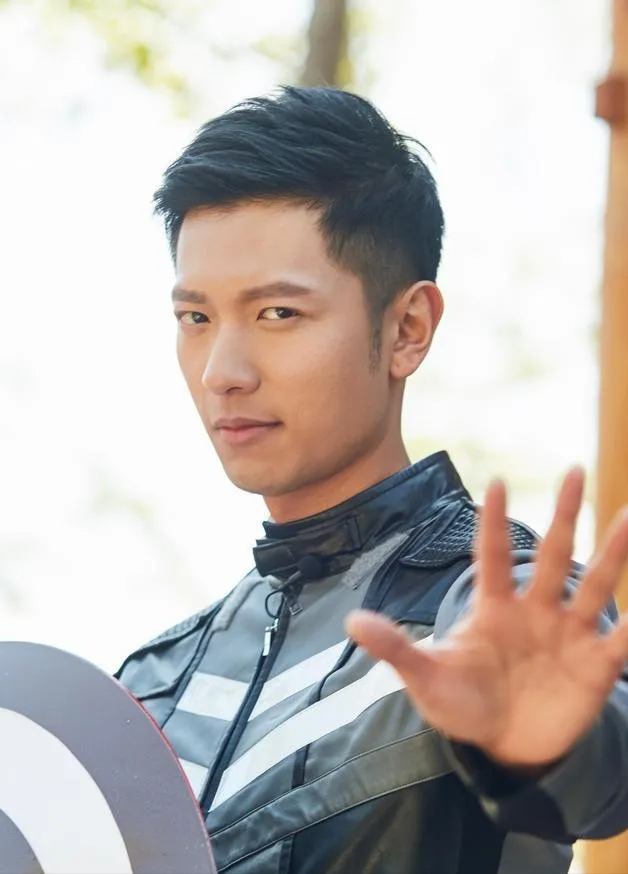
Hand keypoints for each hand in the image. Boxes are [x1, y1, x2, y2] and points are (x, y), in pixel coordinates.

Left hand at [346, 469, 627, 769]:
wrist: (502, 748)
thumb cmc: (462, 704)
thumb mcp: (426, 678)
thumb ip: (396, 648)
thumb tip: (351, 622)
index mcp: (493, 608)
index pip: (493, 555)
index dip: (494, 521)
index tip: (495, 481)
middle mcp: (534, 611)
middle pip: (553, 555)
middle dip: (564, 514)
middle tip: (575, 470)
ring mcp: (567, 636)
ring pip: (593, 587)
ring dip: (612, 554)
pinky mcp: (594, 667)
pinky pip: (621, 642)